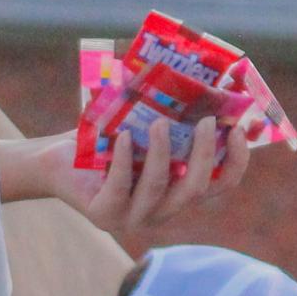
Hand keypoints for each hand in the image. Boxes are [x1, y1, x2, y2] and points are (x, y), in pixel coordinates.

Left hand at [7, 118, 250, 234]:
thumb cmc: (106, 140)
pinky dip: (125, 161)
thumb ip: (171, 115)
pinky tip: (123, 136)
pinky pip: (121, 189)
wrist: (56, 160)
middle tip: (205, 121)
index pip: (221, 185)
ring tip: (159, 122)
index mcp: (178, 191)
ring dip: (162, 154)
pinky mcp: (104, 214)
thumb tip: (202, 78)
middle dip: (204, 155)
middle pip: (197, 190)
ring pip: (160, 189)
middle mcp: (162, 210)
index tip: (240, 129)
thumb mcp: (143, 126)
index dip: (237, 161)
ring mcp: (133, 217)